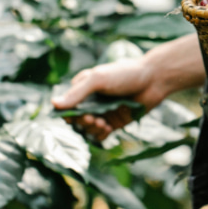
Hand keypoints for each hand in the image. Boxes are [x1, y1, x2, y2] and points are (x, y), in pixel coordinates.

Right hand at [51, 34, 206, 141]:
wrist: (153, 79)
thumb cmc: (125, 73)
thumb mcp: (98, 78)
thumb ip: (78, 92)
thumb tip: (54, 104)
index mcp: (84, 88)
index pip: (67, 106)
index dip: (68, 114)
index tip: (76, 116)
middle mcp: (92, 101)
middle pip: (77, 120)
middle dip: (82, 122)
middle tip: (93, 119)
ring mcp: (103, 112)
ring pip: (88, 129)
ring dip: (92, 129)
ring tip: (103, 124)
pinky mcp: (115, 122)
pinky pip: (102, 135)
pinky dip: (101, 135)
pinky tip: (108, 129)